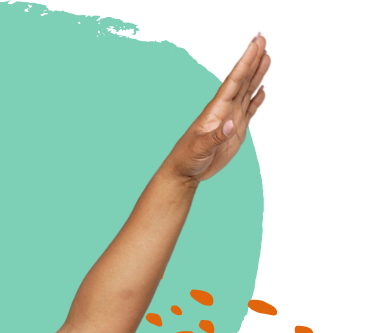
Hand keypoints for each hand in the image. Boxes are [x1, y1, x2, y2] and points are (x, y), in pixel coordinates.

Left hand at [167, 34, 270, 183]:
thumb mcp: (200, 148)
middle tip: (263, 39)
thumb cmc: (188, 158)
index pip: (234, 81)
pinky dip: (258, 98)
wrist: (187, 171)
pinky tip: (264, 87)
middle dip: (253, 60)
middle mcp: (226, 109)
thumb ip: (216, 137)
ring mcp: (232, 118)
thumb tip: (232, 125)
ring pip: (248, 91)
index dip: (245, 62)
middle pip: (243, 80)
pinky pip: (250, 109)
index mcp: (217, 109)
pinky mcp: (237, 130)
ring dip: (258, 74)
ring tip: (267, 56)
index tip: (254, 45)